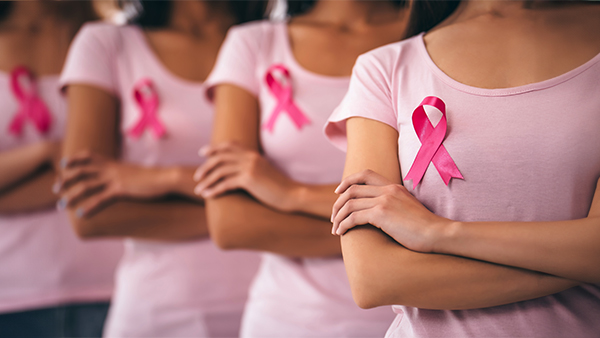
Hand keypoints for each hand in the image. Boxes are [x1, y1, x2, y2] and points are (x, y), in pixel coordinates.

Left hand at [56, 151, 177, 216]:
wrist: (166, 178)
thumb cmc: (154, 177)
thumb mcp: (135, 173)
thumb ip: (124, 174)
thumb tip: (121, 178)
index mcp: (114, 163)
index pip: (89, 156)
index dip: (74, 159)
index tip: (63, 164)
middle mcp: (111, 169)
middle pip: (81, 171)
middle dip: (65, 179)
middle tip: (55, 189)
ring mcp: (115, 179)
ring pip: (86, 186)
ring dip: (71, 196)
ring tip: (61, 206)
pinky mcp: (121, 190)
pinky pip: (101, 199)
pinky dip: (89, 207)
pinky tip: (81, 214)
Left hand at [194, 142, 299, 211]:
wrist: (292, 194)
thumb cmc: (279, 187)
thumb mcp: (265, 172)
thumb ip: (252, 167)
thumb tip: (238, 172)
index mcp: (253, 154)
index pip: (229, 145)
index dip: (214, 148)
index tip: (203, 153)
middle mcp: (250, 157)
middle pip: (220, 157)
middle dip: (206, 166)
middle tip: (197, 176)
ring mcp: (249, 167)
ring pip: (220, 171)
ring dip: (206, 180)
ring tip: (198, 189)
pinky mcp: (249, 179)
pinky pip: (225, 184)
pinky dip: (214, 190)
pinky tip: (207, 196)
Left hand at [331, 169, 450, 252]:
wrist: (438, 234)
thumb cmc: (425, 227)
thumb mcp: (409, 208)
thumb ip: (394, 204)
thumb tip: (380, 213)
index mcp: (394, 186)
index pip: (365, 174)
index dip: (348, 181)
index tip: (338, 192)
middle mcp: (387, 190)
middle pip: (352, 189)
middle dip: (338, 203)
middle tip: (333, 216)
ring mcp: (384, 201)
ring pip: (349, 203)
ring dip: (338, 216)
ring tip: (335, 228)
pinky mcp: (381, 214)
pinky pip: (353, 217)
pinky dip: (344, 225)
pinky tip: (341, 233)